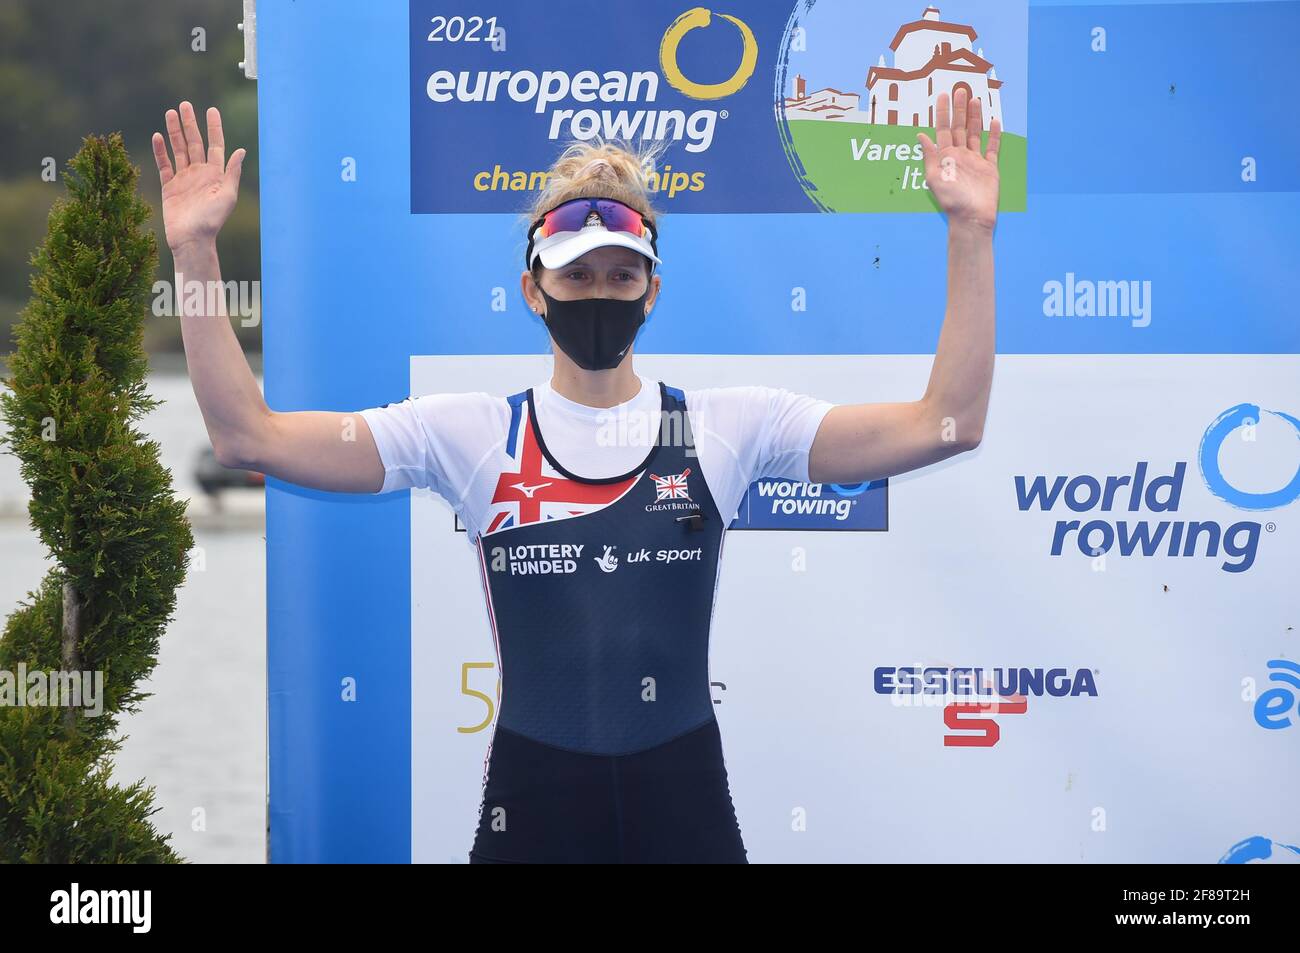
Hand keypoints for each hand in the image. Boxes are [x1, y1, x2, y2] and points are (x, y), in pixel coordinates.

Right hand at [152, 102, 244, 252]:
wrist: (192, 239)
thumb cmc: (212, 220)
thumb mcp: (227, 195)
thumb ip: (232, 172)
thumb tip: (242, 150)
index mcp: (216, 175)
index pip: (215, 145)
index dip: (214, 128)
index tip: (211, 110)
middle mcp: (200, 174)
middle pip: (194, 143)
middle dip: (190, 124)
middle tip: (185, 105)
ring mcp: (184, 179)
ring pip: (179, 150)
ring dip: (175, 132)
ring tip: (170, 113)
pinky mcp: (169, 187)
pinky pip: (164, 165)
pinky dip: (160, 151)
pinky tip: (157, 136)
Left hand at [916, 88, 1000, 231]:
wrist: (971, 218)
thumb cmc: (951, 201)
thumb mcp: (934, 177)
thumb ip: (930, 155)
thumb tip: (919, 135)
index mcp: (945, 157)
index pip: (942, 130)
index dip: (941, 112)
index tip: (942, 95)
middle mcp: (959, 156)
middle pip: (959, 127)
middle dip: (959, 109)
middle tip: (960, 89)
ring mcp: (975, 161)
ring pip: (975, 133)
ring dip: (975, 117)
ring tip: (975, 98)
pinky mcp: (989, 168)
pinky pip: (992, 148)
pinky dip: (994, 135)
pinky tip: (995, 121)